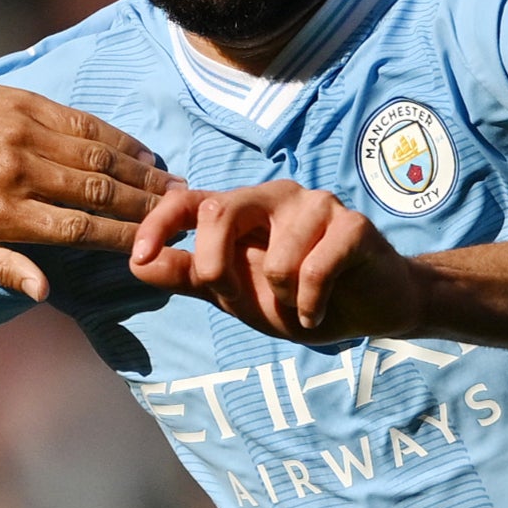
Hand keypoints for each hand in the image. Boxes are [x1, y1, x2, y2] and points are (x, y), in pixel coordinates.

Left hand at [0, 84, 175, 303]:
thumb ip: (1, 269)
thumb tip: (43, 293)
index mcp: (7, 213)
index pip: (79, 229)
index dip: (122, 237)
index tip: (154, 244)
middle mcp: (23, 173)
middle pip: (100, 191)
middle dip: (145, 203)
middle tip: (180, 210)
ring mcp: (27, 134)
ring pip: (98, 155)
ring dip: (140, 171)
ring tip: (170, 183)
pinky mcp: (28, 104)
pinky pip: (83, 122)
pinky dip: (116, 138)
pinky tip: (140, 150)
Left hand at [127, 180, 433, 345]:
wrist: (371, 307)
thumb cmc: (301, 295)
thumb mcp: (236, 293)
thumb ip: (189, 276)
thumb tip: (137, 262)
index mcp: (242, 209)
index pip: (189, 201)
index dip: (158, 223)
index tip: (139, 256)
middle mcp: (275, 196)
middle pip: (220, 214)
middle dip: (218, 270)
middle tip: (238, 302)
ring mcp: (316, 205)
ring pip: (274, 261)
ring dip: (281, 303)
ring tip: (298, 306)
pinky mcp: (353, 225)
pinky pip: (314, 272)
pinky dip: (311, 306)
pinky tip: (320, 310)